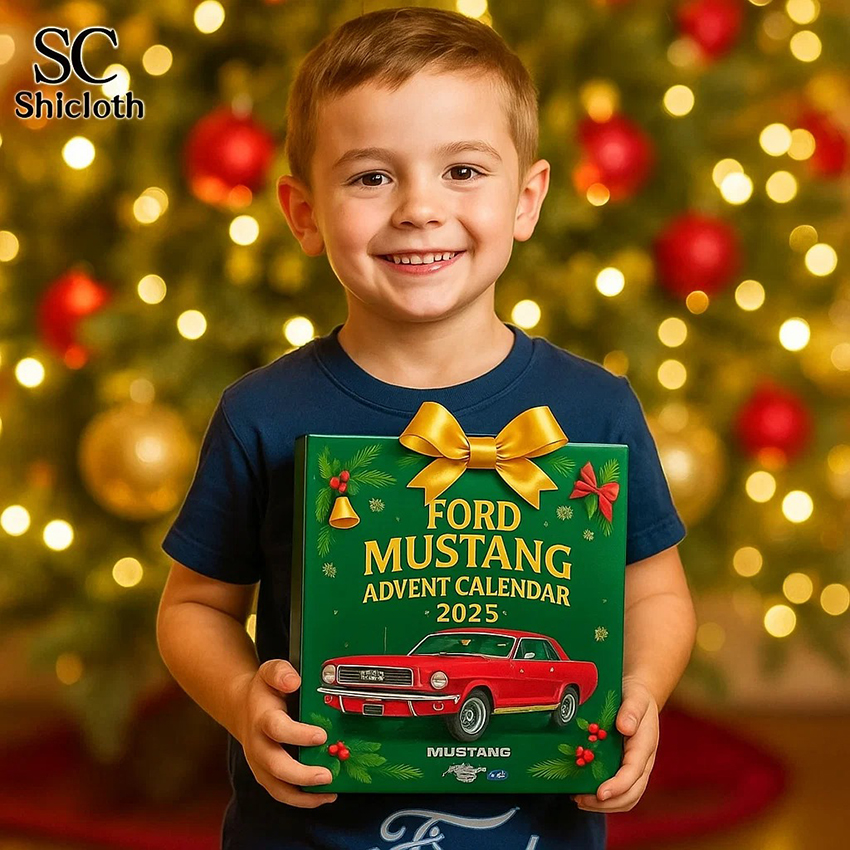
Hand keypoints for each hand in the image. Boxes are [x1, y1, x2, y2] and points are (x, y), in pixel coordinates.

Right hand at [233, 659, 336, 807]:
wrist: (242, 708)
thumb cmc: (263, 691)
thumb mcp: (269, 671)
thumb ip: (281, 672)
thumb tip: (293, 681)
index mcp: (261, 718)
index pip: (277, 729)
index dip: (298, 735)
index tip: (321, 735)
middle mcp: (258, 745)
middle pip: (276, 765)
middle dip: (302, 774)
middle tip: (327, 774)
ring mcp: (260, 764)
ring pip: (278, 787)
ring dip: (303, 795)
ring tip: (329, 792)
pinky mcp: (266, 776)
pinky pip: (282, 794)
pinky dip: (302, 800)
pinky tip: (323, 797)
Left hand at [571, 676, 658, 812]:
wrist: (639, 694)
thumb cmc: (636, 696)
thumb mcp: (636, 697)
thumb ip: (631, 710)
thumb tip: (625, 727)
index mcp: (645, 746)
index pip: (633, 773)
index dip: (617, 786)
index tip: (600, 793)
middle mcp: (642, 762)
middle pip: (631, 794)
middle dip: (607, 803)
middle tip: (580, 800)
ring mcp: (634, 767)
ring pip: (625, 797)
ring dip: (604, 805)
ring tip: (579, 800)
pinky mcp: (624, 767)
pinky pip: (618, 790)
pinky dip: (602, 798)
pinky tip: (583, 791)